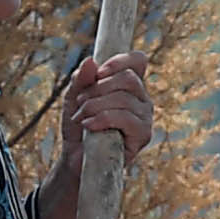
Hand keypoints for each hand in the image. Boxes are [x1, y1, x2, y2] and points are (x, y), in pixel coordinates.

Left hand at [54, 52, 154, 167]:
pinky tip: (89, 126)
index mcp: (130, 86)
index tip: (99, 72)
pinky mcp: (143, 135)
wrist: (76, 157)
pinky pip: (125, 118)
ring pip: (124, 98)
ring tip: (81, 118)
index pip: (137, 61)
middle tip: (80, 102)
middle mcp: (142, 99)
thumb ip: (81, 79)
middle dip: (98, 88)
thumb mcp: (74, 98)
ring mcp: (145, 117)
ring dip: (95, 106)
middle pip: (128, 78)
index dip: (119, 61)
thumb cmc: (79, 126)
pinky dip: (102, 119)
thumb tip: (90, 61)